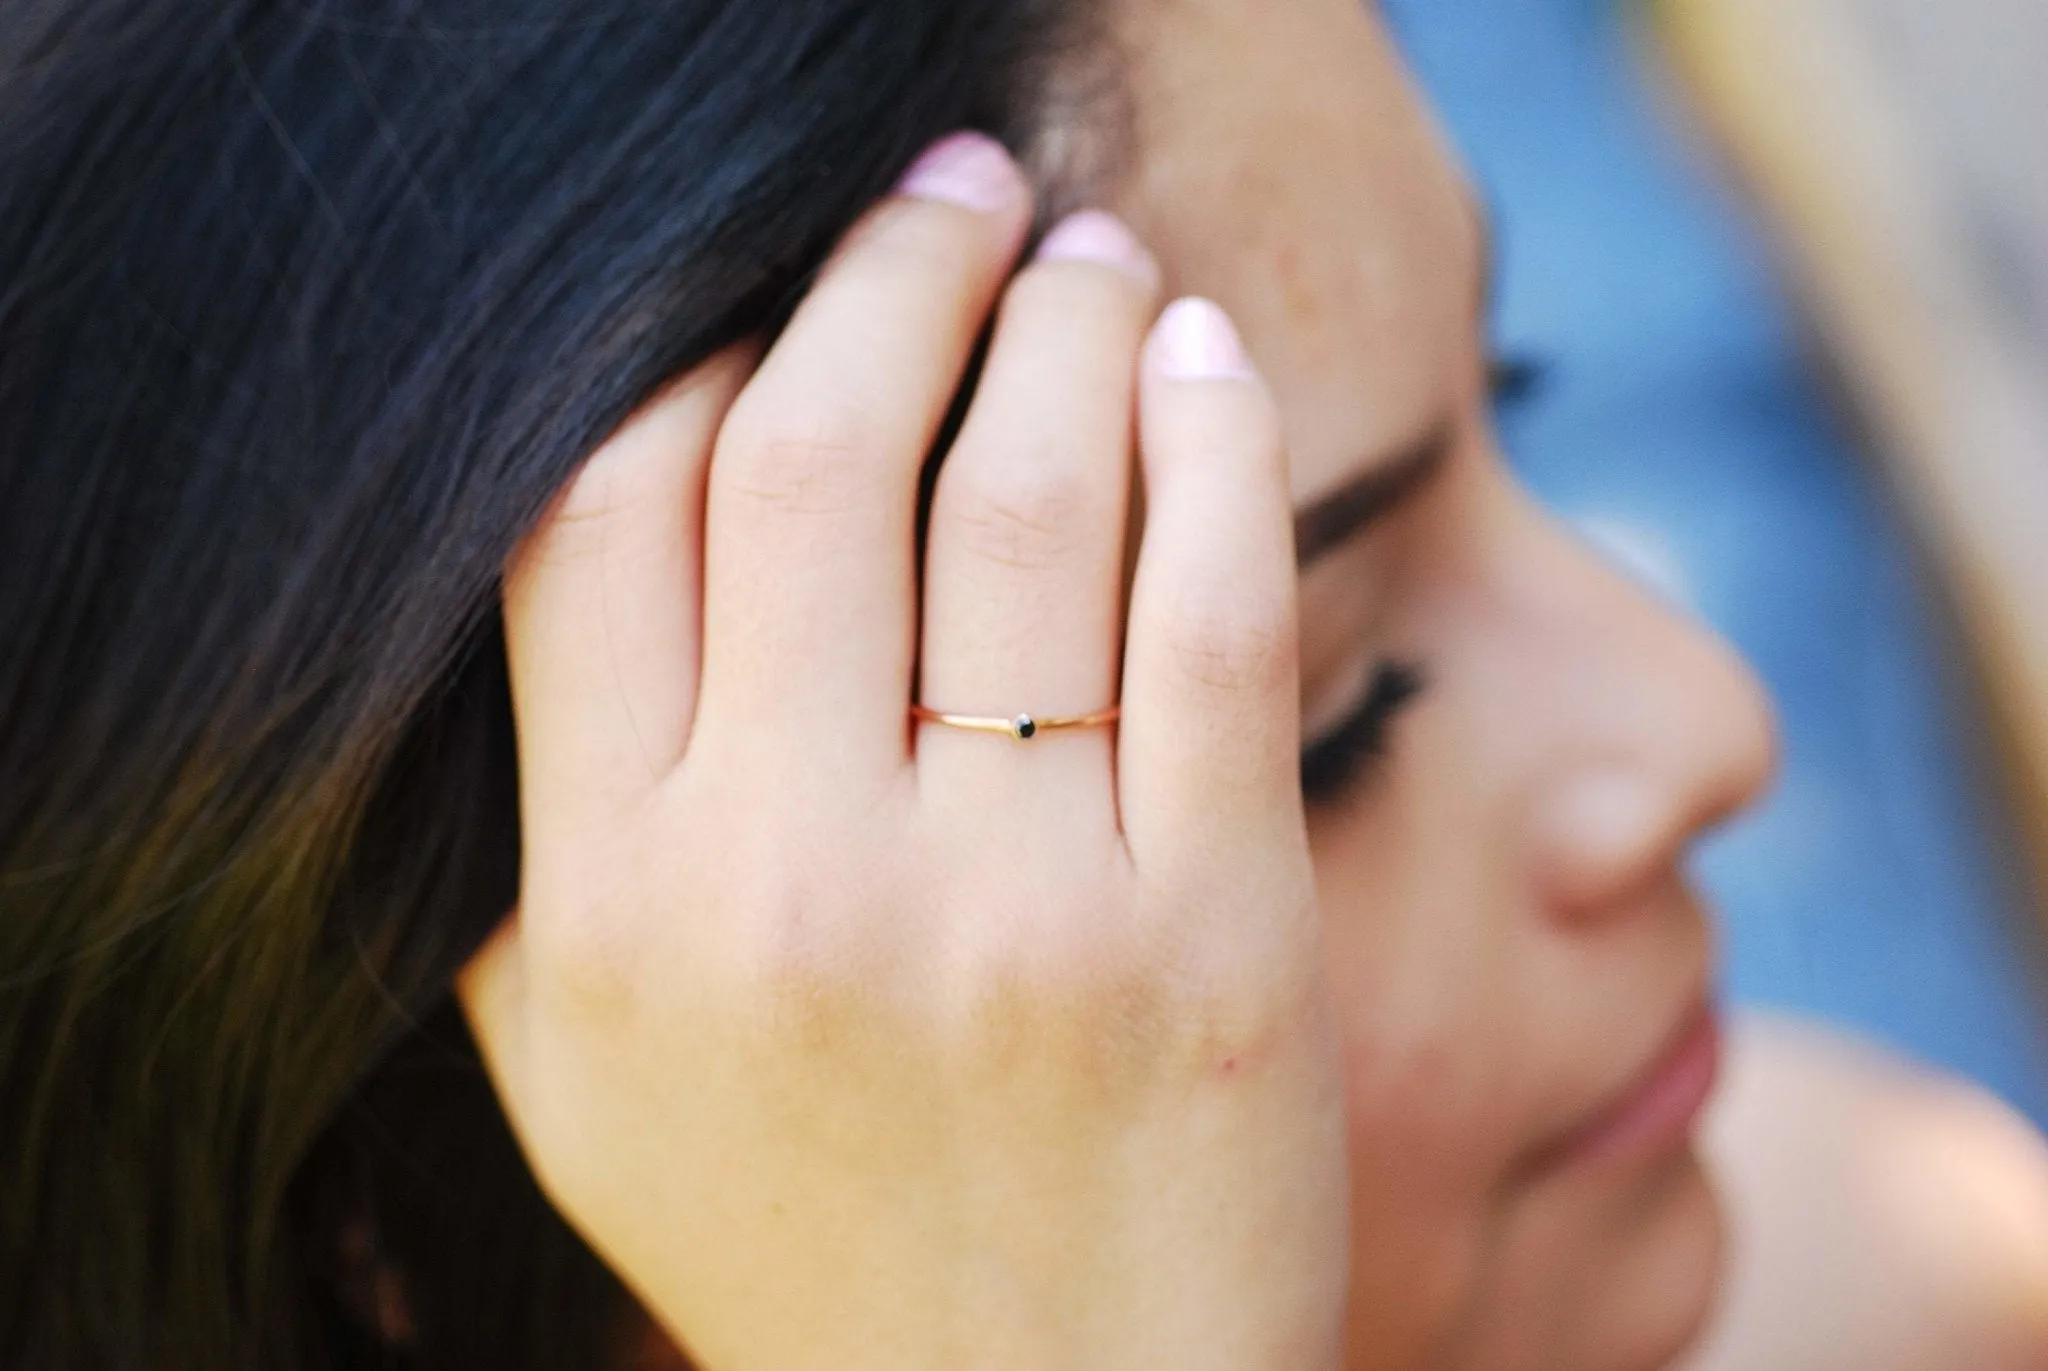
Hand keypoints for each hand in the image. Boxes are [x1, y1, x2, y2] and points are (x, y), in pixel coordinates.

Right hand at [458, 132, 1348, 1370]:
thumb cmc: (803, 1246)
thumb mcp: (582, 1069)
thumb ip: (547, 826)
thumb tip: (602, 539)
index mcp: (611, 902)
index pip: (604, 511)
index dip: (696, 351)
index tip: (775, 294)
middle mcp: (795, 883)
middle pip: (821, 458)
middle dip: (889, 273)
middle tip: (950, 197)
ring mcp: (1021, 910)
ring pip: (1030, 498)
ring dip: (1061, 321)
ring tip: (1082, 253)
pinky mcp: (1220, 938)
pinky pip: (1214, 612)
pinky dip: (1217, 440)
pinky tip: (1203, 357)